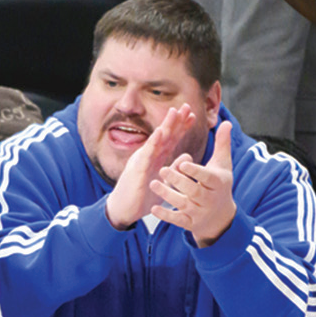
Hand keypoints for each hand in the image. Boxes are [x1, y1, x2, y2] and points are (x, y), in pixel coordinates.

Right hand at [105, 104, 196, 229]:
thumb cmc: (142, 196)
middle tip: (187, 106)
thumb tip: (188, 155)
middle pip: (164, 135)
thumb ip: (175, 168)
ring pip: (156, 140)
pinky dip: (153, 142)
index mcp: (155, 158)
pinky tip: (160, 132)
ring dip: (165, 125)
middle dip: (175, 120)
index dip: (181, 127)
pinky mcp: (137, 170)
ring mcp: (141, 161)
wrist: (123, 211)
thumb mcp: (164, 182)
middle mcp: (147, 156)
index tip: (192, 115)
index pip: (170, 139)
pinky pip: (146, 154)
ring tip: (174, 111)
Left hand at [150, 120, 235, 245]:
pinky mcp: (190, 223)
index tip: (183, 162)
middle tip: (162, 169)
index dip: (196, 171)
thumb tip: (226, 121)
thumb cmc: (219, 184)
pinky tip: (153, 208)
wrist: (221, 217)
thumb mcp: (223, 165)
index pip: (207, 177)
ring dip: (167, 195)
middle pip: (193, 191)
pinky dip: (165, 215)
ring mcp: (199, 212)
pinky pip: (177, 220)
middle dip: (178, 181)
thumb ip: (222, 144)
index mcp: (218, 183)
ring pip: (182, 204)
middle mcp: (209, 199)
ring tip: (153, 183)